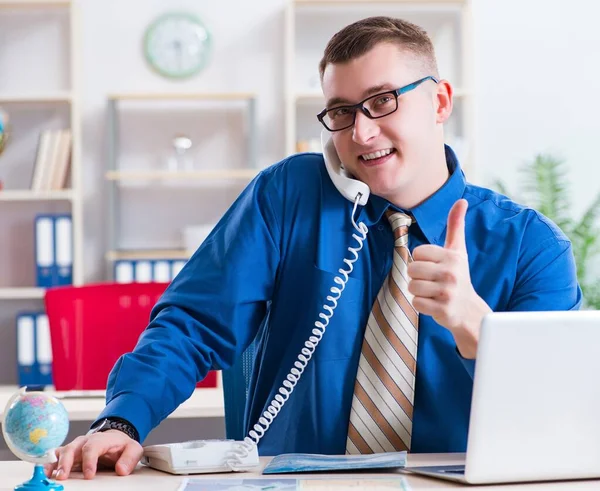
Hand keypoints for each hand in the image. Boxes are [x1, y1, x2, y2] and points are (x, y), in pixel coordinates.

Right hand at [43, 430, 142, 479]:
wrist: (115, 440)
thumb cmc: (121, 446)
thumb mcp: (133, 449)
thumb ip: (129, 458)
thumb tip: (121, 470)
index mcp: (101, 439)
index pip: (93, 447)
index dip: (89, 461)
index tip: (89, 475)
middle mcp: (85, 441)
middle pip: (72, 448)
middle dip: (66, 462)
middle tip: (63, 476)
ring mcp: (75, 447)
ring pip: (62, 452)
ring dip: (55, 464)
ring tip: (51, 476)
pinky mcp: (69, 454)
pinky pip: (56, 457)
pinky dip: (50, 464)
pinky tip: (46, 474)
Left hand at [407, 199, 490, 358]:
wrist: (469, 310)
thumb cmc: (458, 275)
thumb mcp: (458, 250)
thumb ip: (456, 225)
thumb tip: (461, 200)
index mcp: (452, 256)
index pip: (417, 253)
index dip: (421, 261)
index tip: (434, 266)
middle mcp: (451, 273)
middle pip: (412, 269)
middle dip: (418, 277)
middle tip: (432, 281)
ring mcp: (447, 292)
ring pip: (412, 287)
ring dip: (418, 291)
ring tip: (433, 292)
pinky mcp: (443, 309)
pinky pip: (416, 303)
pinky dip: (422, 305)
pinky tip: (435, 304)